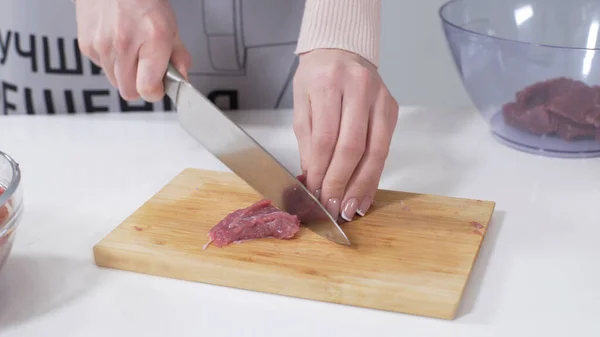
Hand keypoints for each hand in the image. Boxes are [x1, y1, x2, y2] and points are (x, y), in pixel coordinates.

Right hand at [75, 0, 190, 101]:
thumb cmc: (142, 0)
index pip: (148, 89)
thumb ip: (179, 56)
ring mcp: (102, 45)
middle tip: (146, 70)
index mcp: (152, 40)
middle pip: (129, 92)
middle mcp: (125, 44)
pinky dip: (111, 62)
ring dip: (125, 74)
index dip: (156, 92)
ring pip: (115, 82)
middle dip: (140, 85)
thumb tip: (181, 78)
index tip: (159, 87)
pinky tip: (117, 43)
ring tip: (132, 51)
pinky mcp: (87, 45)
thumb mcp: (171, 26)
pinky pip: (101, 67)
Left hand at [293, 49, 398, 221]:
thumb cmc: (317, 77)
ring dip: (362, 185)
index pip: (327, 138)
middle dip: (342, 183)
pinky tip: (365, 194)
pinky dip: (374, 176)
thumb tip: (313, 179)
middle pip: (353, 147)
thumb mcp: (302, 102)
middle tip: (333, 207)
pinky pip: (385, 149)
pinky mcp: (392, 109)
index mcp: (329, 83)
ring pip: (375, 152)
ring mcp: (380, 99)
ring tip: (351, 209)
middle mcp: (359, 88)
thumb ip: (308, 140)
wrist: (342, 50)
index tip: (316, 194)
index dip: (322, 171)